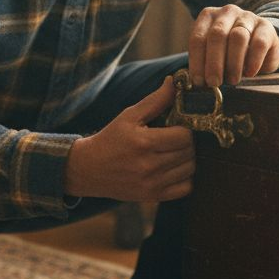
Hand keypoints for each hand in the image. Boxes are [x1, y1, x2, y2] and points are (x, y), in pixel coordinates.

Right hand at [63, 78, 194, 201]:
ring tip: (175, 152)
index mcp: (144, 143)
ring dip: (187, 159)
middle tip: (177, 138)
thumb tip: (173, 82)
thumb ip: (155, 100)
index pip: (184, 136)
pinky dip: (185, 178)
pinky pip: (185, 189)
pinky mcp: (152, 196)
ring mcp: (151, 184)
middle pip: (189, 152)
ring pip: (190, 170)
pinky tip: (174, 169)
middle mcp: (149, 165)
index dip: (185, 129)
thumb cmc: (110, 139)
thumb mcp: (129, 116)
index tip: (178, 126)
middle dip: (187, 143)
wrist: (89, 169)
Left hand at [188, 5, 278, 87]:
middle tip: (214, 82)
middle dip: (214, 62)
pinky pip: (259, 43)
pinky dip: (253, 60)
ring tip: (232, 80)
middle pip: (217, 35)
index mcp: (208, 16)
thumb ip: (205, 63)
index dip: (197, 61)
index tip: (199, 81)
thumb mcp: (215, 54)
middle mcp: (227, 12)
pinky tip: (250, 73)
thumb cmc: (231, 53)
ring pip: (238, 37)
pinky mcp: (266, 27)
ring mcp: (248, 17)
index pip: (198, 38)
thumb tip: (197, 82)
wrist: (262, 48)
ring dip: (233, 63)